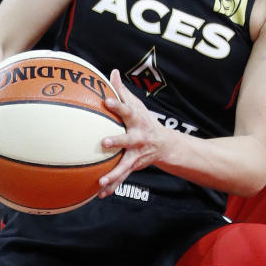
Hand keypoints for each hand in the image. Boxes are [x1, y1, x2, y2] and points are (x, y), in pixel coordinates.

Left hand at [98, 70, 172, 193]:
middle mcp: (137, 138)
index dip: (117, 105)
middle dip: (117, 142)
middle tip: (104, 143)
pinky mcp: (133, 166)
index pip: (126, 110)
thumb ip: (122, 90)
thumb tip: (112, 71)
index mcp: (136, 121)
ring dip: (114, 174)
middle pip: (127, 139)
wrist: (164, 144)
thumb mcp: (137, 105)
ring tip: (102, 181)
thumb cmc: (144, 121)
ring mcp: (136, 154)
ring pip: (124, 165)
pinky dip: (113, 186)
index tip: (107, 101)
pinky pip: (122, 177)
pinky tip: (100, 193)